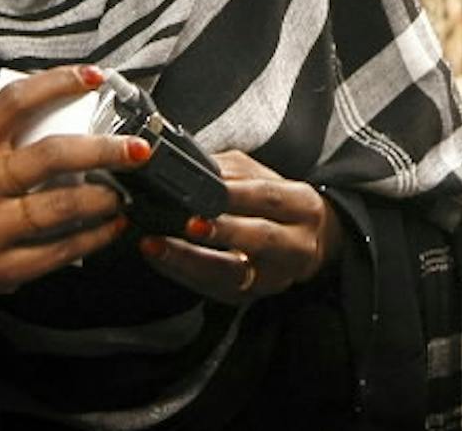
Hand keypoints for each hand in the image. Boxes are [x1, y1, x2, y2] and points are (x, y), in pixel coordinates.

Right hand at [0, 65, 152, 326]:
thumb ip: (5, 138)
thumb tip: (74, 112)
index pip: (15, 102)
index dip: (59, 82)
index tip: (97, 77)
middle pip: (52, 155)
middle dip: (105, 149)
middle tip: (138, 149)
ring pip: (62, 205)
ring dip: (105, 198)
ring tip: (126, 193)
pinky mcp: (1, 269)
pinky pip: (60, 250)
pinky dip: (95, 236)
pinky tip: (113, 227)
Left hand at [137, 150, 336, 305]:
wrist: (301, 244)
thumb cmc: (277, 206)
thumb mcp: (263, 179)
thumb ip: (232, 172)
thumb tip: (194, 165)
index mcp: (302, 205)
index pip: (269, 197)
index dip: (238, 194)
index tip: (207, 187)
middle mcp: (296, 245)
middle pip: (259, 238)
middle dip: (221, 231)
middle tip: (188, 224)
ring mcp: (274, 277)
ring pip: (233, 273)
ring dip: (192, 260)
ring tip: (159, 246)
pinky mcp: (249, 296)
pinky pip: (213, 289)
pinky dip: (183, 274)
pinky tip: (161, 260)